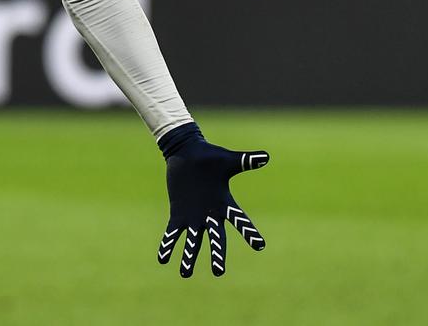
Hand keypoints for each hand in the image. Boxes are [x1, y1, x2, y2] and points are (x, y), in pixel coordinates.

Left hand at [155, 123, 268, 277]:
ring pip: (193, 241)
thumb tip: (265, 156)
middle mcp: (210, 215)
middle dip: (217, 255)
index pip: (240, 220)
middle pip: (216, 238)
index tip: (260, 245)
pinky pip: (173, 233)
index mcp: (224, 203)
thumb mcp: (228, 160)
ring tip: (184, 273)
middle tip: (218, 272)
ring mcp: (193, 216)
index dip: (249, 232)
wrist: (186, 153)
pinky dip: (168, 244)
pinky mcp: (178, 214)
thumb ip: (246, 161)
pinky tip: (162, 259)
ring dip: (189, 257)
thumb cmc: (210, 156)